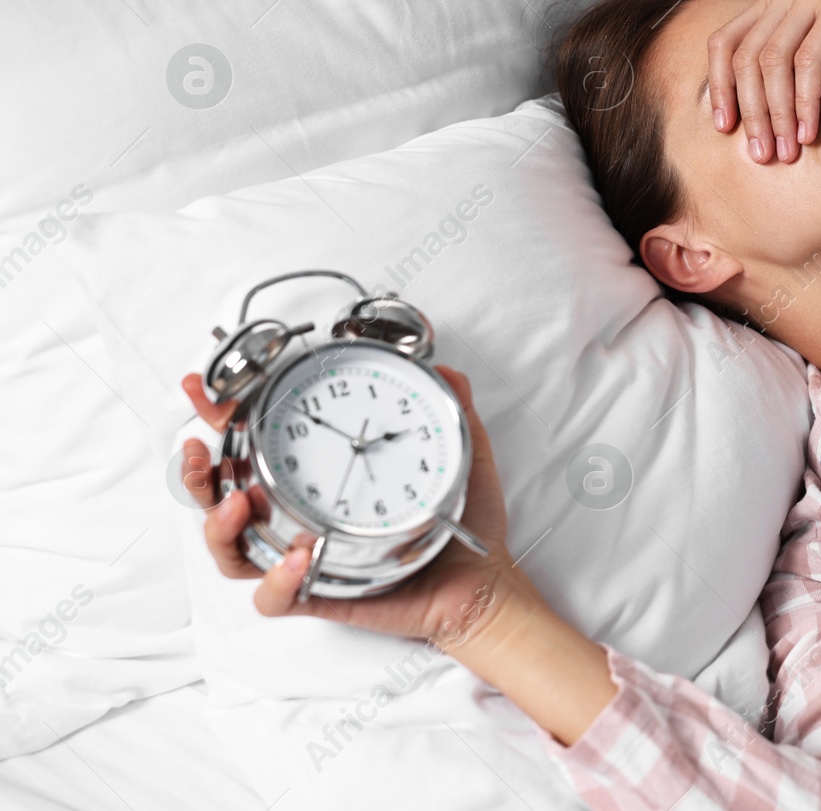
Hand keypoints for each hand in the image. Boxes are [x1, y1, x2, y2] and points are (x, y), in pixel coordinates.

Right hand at [178, 366, 535, 651]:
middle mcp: (300, 518)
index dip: (220, 416)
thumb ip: (451, 407)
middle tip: (200, 455)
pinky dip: (276, 580)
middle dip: (194, 476)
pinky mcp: (318, 596)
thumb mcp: (459, 453)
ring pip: (231, 552)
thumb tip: (444, 366)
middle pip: (220, 499)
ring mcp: (303, 557)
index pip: (255, 443)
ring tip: (235, 504)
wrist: (482, 582)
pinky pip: (275, 598)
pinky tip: (298, 554)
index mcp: (317, 479)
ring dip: (218, 526)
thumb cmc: (463, 524)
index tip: (201, 386)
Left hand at [709, 0, 820, 162]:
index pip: (725, 42)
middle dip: (750, 112)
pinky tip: (810, 129)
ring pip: (774, 62)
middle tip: (759, 154)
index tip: (724, 128)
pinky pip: (811, 60)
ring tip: (786, 150)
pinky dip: (805, 100)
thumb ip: (789, 6)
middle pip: (745, 58)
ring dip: (776, 113)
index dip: (718, 87)